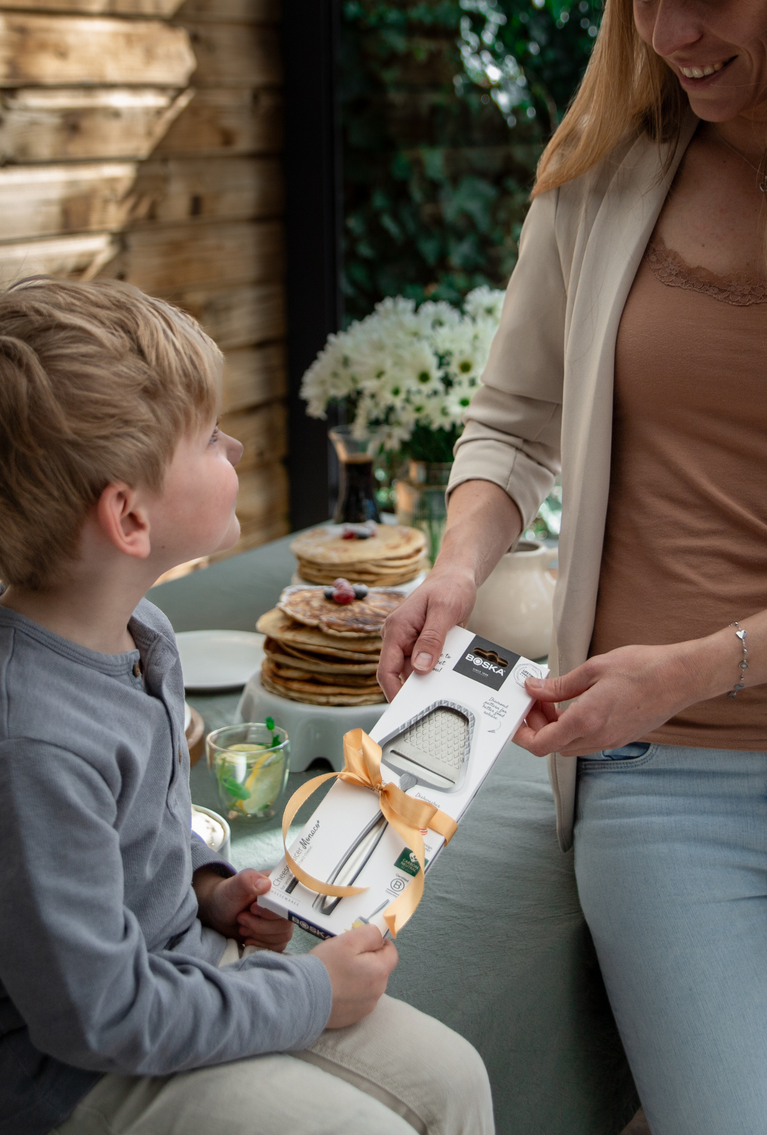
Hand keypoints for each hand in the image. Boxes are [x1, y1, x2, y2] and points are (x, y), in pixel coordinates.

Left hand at [193, 867, 292, 951]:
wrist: (220, 914)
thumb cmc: (227, 896)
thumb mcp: (234, 886)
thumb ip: (247, 879)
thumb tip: (266, 884)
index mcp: (279, 888)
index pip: (289, 902)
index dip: (272, 911)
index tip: (252, 908)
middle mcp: (284, 904)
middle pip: (286, 923)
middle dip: (260, 925)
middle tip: (242, 918)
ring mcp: (282, 921)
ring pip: (284, 936)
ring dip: (260, 936)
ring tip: (243, 928)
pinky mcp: (277, 935)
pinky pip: (279, 946)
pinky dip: (262, 945)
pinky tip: (249, 939)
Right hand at [310, 925, 397, 1027]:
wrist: (302, 998)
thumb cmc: (326, 967)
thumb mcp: (348, 940)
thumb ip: (370, 934)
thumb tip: (380, 937)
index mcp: (379, 972)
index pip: (391, 953)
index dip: (379, 943)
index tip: (363, 942)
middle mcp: (377, 992)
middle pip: (380, 969)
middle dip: (368, 960)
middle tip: (346, 956)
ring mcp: (366, 1007)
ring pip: (369, 985)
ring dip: (359, 977)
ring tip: (337, 973)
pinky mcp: (353, 1017)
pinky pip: (358, 999)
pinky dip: (350, 992)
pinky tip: (335, 988)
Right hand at [377, 566, 476, 700]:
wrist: (457, 576)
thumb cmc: (449, 587)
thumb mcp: (444, 611)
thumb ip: (432, 639)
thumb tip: (421, 668)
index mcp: (397, 629)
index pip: (386, 669)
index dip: (393, 692)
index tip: (405, 709)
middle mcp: (400, 638)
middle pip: (401, 674)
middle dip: (417, 689)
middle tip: (434, 703)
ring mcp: (411, 642)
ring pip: (417, 672)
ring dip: (432, 678)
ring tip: (449, 684)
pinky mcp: (424, 645)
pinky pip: (429, 664)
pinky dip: (441, 669)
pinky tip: (453, 671)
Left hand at [514, 641, 707, 756]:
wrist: (682, 677)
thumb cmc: (643, 668)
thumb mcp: (593, 668)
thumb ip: (560, 684)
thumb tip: (534, 689)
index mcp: (586, 720)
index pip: (541, 744)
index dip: (522, 735)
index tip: (517, 717)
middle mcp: (598, 737)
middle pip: (553, 747)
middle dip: (537, 727)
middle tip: (535, 701)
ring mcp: (612, 740)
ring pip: (570, 746)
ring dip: (556, 728)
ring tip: (554, 700)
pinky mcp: (622, 737)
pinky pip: (588, 741)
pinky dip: (574, 728)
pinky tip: (576, 704)